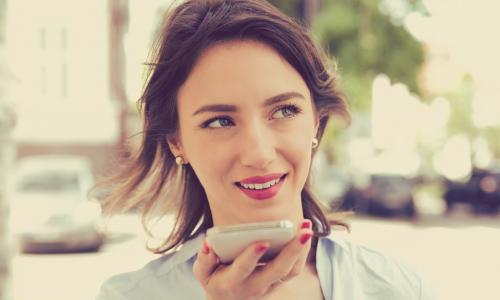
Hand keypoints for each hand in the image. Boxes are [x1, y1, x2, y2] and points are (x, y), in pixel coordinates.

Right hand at [193, 219, 312, 299]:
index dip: (252, 256)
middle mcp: (255, 286)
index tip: (262, 242)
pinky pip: (294, 270)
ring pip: (290, 271)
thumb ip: (204, 259)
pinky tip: (305, 234)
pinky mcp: (278, 281)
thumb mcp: (202, 273)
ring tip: (307, 228)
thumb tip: (209, 244)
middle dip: (292, 250)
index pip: (244, 268)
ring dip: (302, 250)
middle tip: (303, 231)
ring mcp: (269, 285)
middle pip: (278, 270)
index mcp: (233, 282)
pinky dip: (302, 252)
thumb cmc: (214, 280)